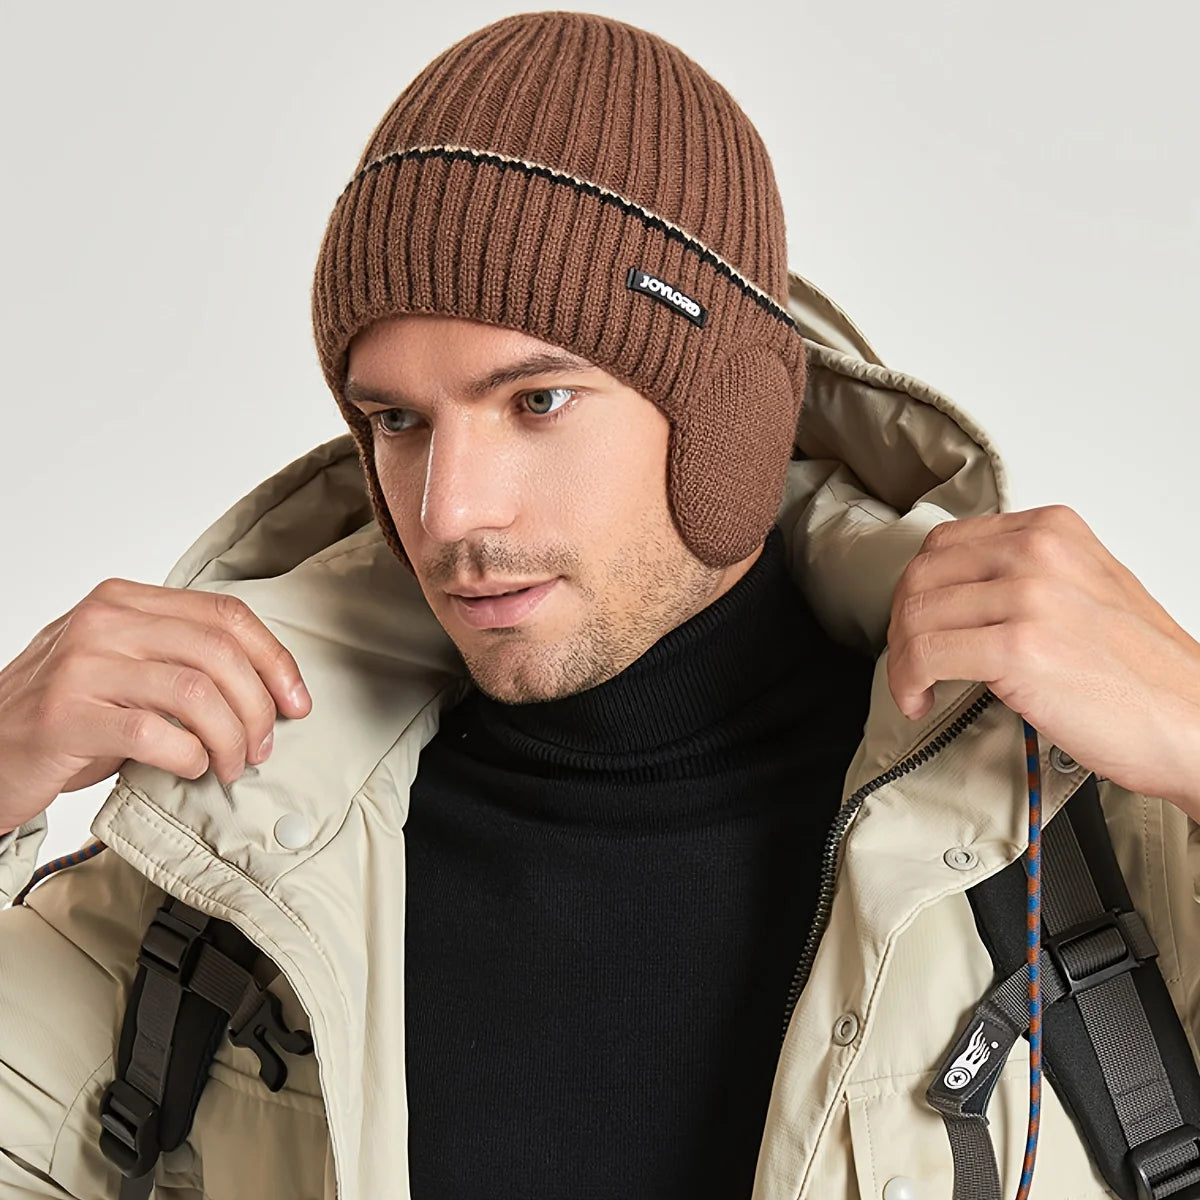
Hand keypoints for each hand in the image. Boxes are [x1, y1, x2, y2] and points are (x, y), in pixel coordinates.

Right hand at [0, 578, 311, 835]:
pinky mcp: (65, 716)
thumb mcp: (124, 669)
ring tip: (230, 764)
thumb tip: (270, 687)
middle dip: (258, 707)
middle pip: (219, 652)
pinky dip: (189, 757)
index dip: (274, 659)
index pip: (226, 615)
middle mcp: (103, 623)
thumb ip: (181, 660)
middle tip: (263, 746)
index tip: (297, 701)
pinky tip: (189, 768)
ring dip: (230, 738)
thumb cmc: (66, 714)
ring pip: (196, 693)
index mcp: (124, 601)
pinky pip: (156, 734)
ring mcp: (81, 667)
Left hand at [886, 505, 1199, 814]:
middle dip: (902, 625)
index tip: (918, 624)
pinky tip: (922, 699)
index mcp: (1052, 530)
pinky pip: (926, 654)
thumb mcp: (1085, 590)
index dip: (917, 590)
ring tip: (917, 686)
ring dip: (902, 660)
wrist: (1194, 722)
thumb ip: (1024, 576)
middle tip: (911, 662)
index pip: (944, 543)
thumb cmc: (1141, 672)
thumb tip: (956, 593)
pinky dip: (908, 682)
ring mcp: (1029, 595)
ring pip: (916, 615)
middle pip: (921, 576)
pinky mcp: (1018, 646)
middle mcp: (1039, 552)